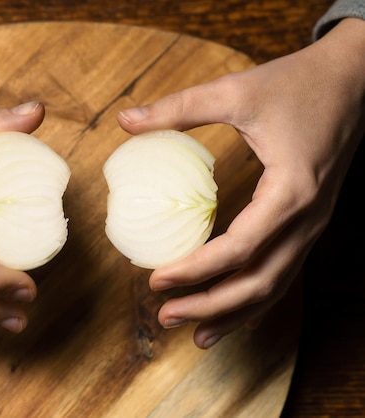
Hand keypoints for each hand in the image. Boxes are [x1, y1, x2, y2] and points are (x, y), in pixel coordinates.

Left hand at [117, 18, 364, 348]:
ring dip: (232, 313)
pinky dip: (252, 298)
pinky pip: (281, 272)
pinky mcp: (308, 224)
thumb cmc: (297, 84)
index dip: (194, 270)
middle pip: (259, 282)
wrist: (355, 79)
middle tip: (163, 316)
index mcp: (290, 190)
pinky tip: (226, 313)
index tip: (154, 280)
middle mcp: (307, 219)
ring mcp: (312, 226)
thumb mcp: (235, 91)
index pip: (239, 248)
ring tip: (193, 334)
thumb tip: (124, 120)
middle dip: (210, 306)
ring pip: (274, 286)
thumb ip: (178, 108)